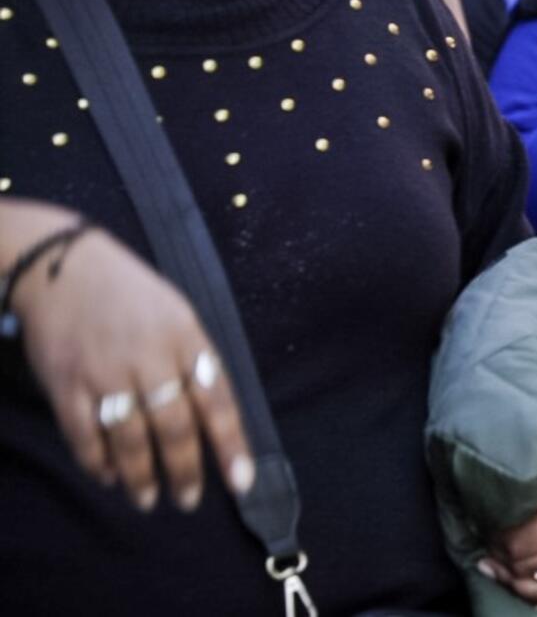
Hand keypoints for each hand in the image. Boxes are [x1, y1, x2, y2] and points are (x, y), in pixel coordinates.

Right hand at [15, 224, 253, 514]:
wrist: (64, 267)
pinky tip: (109, 476)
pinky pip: (85, 435)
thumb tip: (212, 415)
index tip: (242, 482)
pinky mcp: (66, 384)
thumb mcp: (178, 313)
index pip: (217, 400)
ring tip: (149, 498)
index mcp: (185, 337)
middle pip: (174, 427)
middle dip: (185, 470)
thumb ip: (194, 359)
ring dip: (141, 476)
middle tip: (188, 500)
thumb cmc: (132, 293)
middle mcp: (148, 357)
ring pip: (130, 439)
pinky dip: (98, 462)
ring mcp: (105, 372)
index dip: (231, 444)